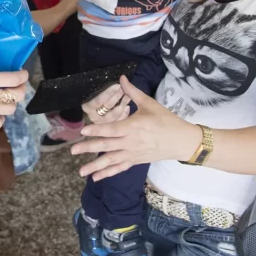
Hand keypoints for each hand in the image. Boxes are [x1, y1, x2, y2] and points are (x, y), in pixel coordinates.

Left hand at [71, 77, 193, 180]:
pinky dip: (108, 173)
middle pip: (107, 146)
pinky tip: (96, 178)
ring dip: (95, 166)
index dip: (96, 130)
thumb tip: (121, 78)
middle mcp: (131, 142)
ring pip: (111, 160)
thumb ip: (133, 92)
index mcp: (134, 126)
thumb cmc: (166, 120)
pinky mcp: (136, 161)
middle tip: (73, 151)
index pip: (111, 129)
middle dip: (89, 148)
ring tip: (81, 172)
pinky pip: (119, 168)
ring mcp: (133, 153)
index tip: (83, 131)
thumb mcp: (150, 104)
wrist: (182, 141)